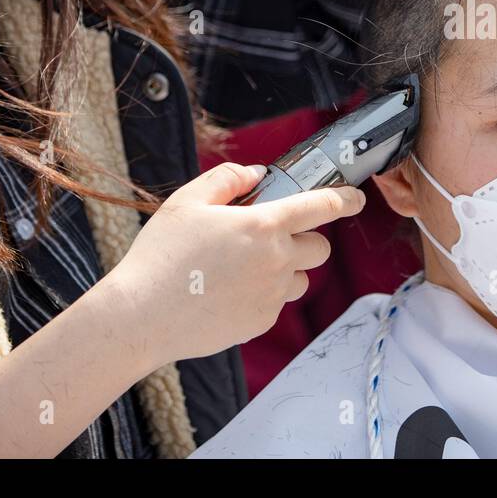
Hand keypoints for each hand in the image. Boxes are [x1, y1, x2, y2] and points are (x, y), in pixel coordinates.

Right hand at [99, 163, 364, 369]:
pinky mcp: (260, 323)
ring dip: (284, 269)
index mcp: (264, 225)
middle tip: (269, 237)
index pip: (322, 207)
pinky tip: (226, 293)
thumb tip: (256, 175)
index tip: (356, 198)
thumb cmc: (161, 255)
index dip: (345, 199)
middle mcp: (277, 261)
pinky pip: (275, 304)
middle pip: (319, 248)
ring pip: (299, 278)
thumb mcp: (187, 201)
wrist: (140, 317)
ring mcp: (271, 296)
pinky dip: (261, 295)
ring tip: (241, 269)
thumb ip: (227, 179)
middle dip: (305, 239)